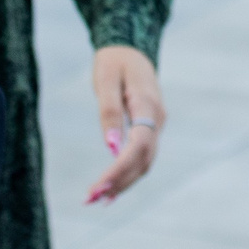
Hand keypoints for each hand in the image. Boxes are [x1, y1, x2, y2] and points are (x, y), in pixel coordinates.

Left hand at [85, 45, 163, 204]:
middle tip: (92, 199)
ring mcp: (156, 125)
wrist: (130, 49)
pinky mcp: (149, 130)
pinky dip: (127, 174)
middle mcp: (157, 119)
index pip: (138, 146)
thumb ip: (109, 112)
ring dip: (123, 183)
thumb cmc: (114, 61)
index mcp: (148, 105)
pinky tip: (110, 189)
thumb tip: (111, 147)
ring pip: (144, 162)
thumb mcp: (105, 80)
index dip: (120, 169)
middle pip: (143, 160)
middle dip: (119, 182)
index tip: (99, 187)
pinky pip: (141, 156)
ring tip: (96, 199)